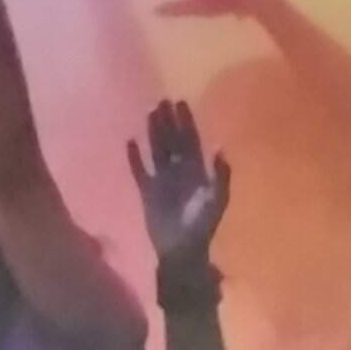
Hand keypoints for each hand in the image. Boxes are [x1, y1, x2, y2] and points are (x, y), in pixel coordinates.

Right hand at [127, 98, 233, 266]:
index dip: (186, 121)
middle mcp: (179, 171)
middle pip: (173, 141)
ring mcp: (162, 181)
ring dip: (153, 133)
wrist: (182, 249)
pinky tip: (130, 142)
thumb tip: (219, 148)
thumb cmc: (202, 226)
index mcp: (197, 171)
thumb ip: (220, 175)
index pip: (191, 140)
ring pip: (156, 151)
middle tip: (163, 100)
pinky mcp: (147, 192)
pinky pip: (139, 171)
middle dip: (168, 121)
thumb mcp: (217, 200)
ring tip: (149, 113)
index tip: (181, 102)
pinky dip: (135, 158)